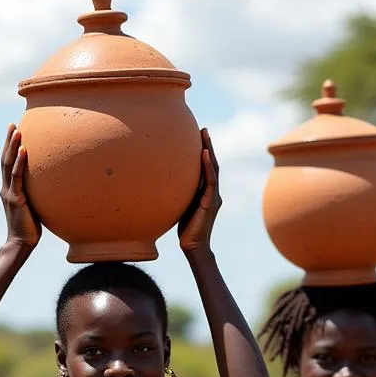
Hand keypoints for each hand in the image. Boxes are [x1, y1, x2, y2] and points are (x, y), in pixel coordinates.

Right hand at [0, 125, 40, 249]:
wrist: (21, 243)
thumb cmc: (30, 227)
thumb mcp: (33, 206)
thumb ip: (36, 194)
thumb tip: (51, 185)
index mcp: (9, 189)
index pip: (7, 164)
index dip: (9, 148)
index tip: (13, 132)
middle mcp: (6, 188)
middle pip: (5, 160)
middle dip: (8, 141)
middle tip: (12, 124)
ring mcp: (9, 193)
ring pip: (8, 165)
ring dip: (12, 146)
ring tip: (16, 130)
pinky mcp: (16, 199)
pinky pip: (17, 177)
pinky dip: (20, 163)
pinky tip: (24, 150)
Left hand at [178, 128, 221, 252]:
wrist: (193, 247)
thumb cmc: (185, 230)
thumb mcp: (179, 207)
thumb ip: (178, 194)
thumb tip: (162, 183)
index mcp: (206, 193)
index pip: (207, 169)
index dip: (204, 152)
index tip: (199, 137)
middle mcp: (213, 192)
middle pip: (212, 164)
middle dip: (208, 146)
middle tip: (203, 129)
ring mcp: (213, 197)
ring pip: (213, 169)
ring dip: (209, 151)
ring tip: (205, 135)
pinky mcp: (210, 203)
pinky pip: (210, 181)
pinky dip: (208, 167)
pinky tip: (204, 154)